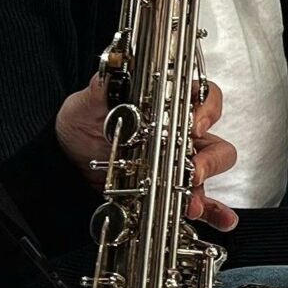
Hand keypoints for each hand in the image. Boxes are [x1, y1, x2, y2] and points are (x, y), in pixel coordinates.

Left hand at [56, 76, 239, 232]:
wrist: (67, 163)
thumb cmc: (83, 126)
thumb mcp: (86, 105)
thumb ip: (102, 87)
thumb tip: (114, 68)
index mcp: (168, 106)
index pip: (203, 98)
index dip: (207, 109)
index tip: (195, 123)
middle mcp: (180, 134)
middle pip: (215, 139)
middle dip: (210, 158)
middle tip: (192, 170)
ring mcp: (179, 163)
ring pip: (211, 171)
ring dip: (206, 186)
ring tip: (190, 201)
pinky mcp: (172, 189)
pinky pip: (203, 200)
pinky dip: (214, 211)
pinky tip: (220, 219)